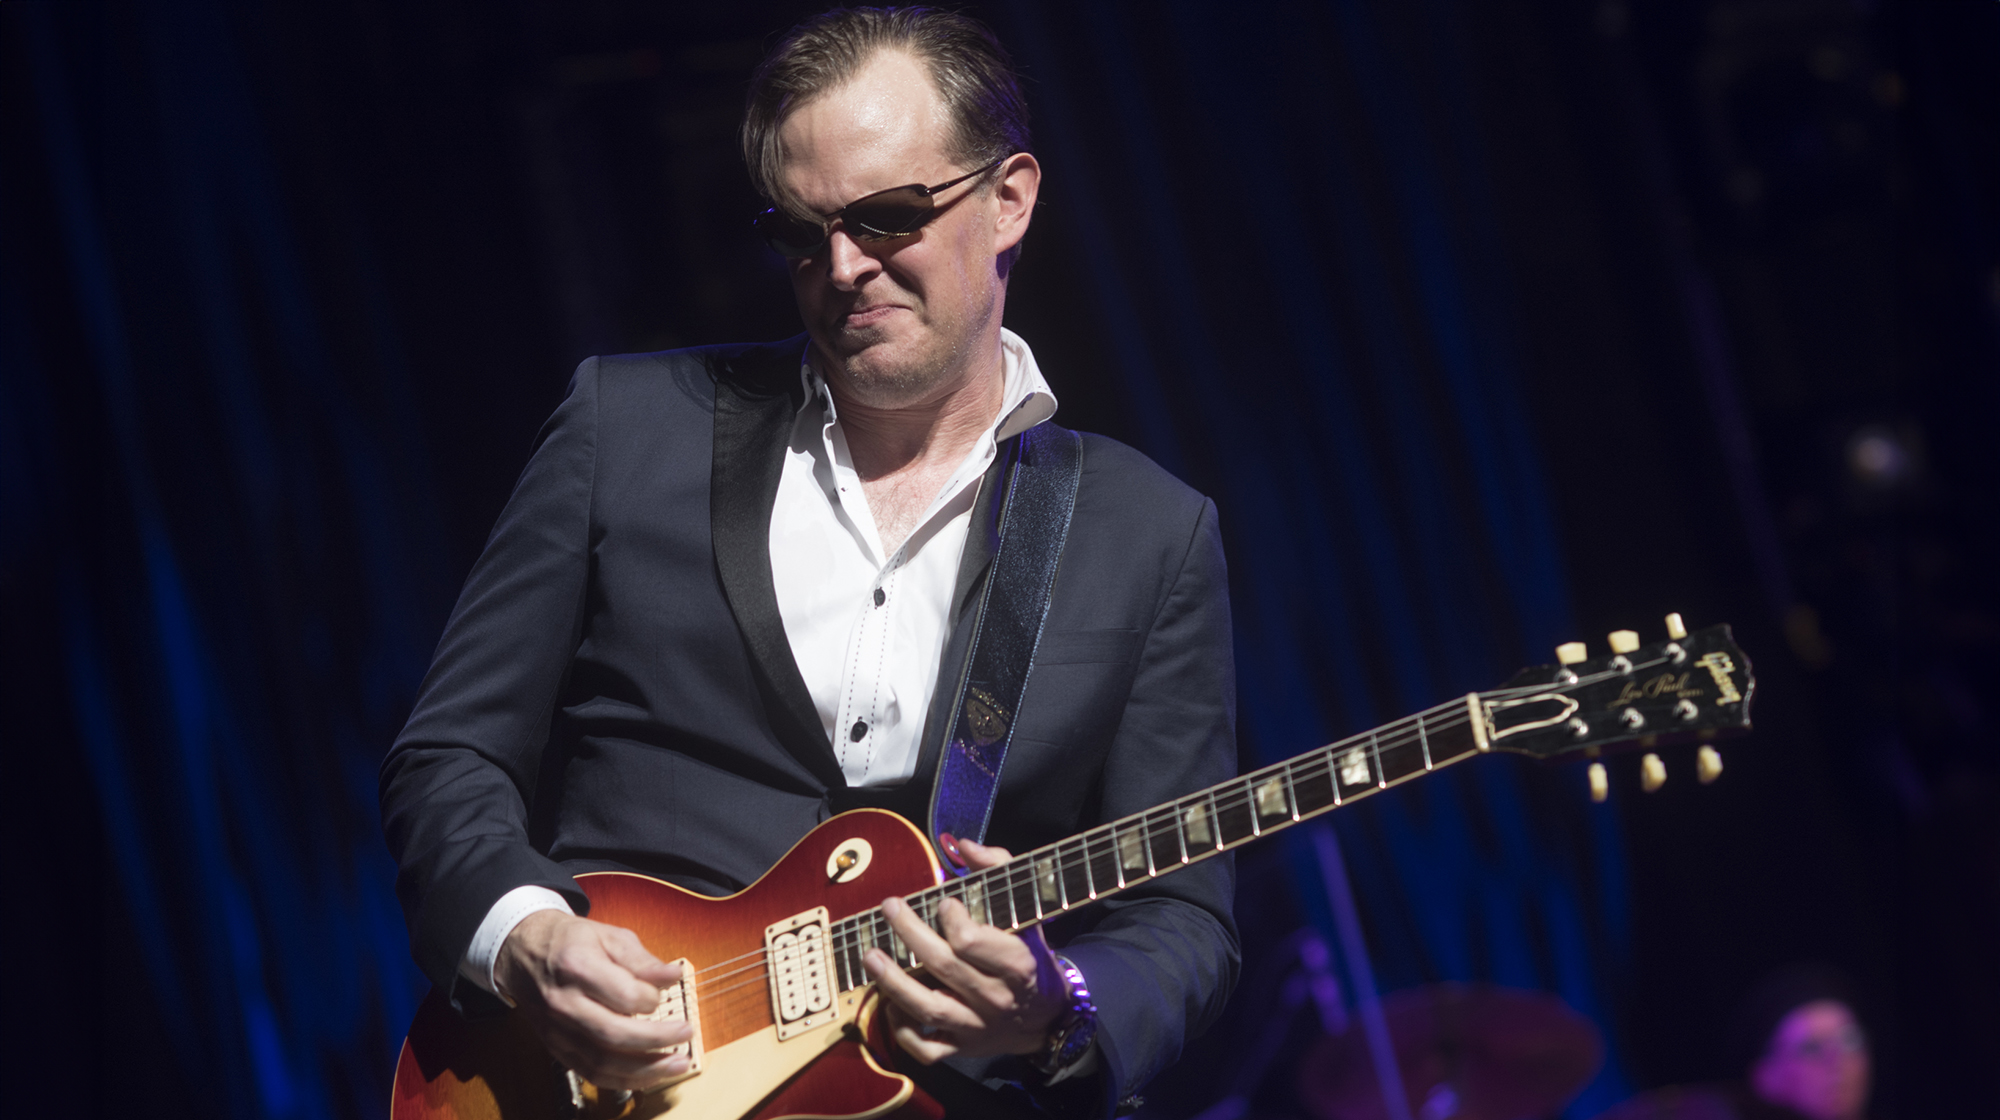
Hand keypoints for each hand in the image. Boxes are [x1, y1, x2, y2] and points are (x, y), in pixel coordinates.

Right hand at [494, 910, 691, 1090]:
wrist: (523, 953)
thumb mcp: (609, 936)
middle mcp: (564, 1002)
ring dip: (645, 1070)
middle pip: (613, 1033)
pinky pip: (591, 1073)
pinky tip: (648, 1076)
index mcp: (577, 966)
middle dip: (657, 1039)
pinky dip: (622, 1080)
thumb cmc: (571, 942)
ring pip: (602, 1062)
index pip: (623, 994)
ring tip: (677, 1064)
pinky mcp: (557, 1048)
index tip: (663, 994)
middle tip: (686, 1033)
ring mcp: (557, 1030)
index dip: (652, 998)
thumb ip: (642, 960)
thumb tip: (674, 975)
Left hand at [865, 839, 1068, 1063]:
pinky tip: (889, 1005)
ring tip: (870, 956)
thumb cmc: (1031, 956)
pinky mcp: (963, 1047)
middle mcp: (997, 999)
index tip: (943, 901)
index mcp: (1018, 965)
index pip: (974, 943)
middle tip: (890, 907)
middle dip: (911, 934)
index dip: (953, 919)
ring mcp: (978, 1027)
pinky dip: (904, 1030)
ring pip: (930, 1008)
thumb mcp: (1028, 911)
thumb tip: (964, 846)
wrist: (1048, 1018)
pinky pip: (927, 1047)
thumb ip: (999, 870)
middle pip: (945, 967)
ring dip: (895, 982)